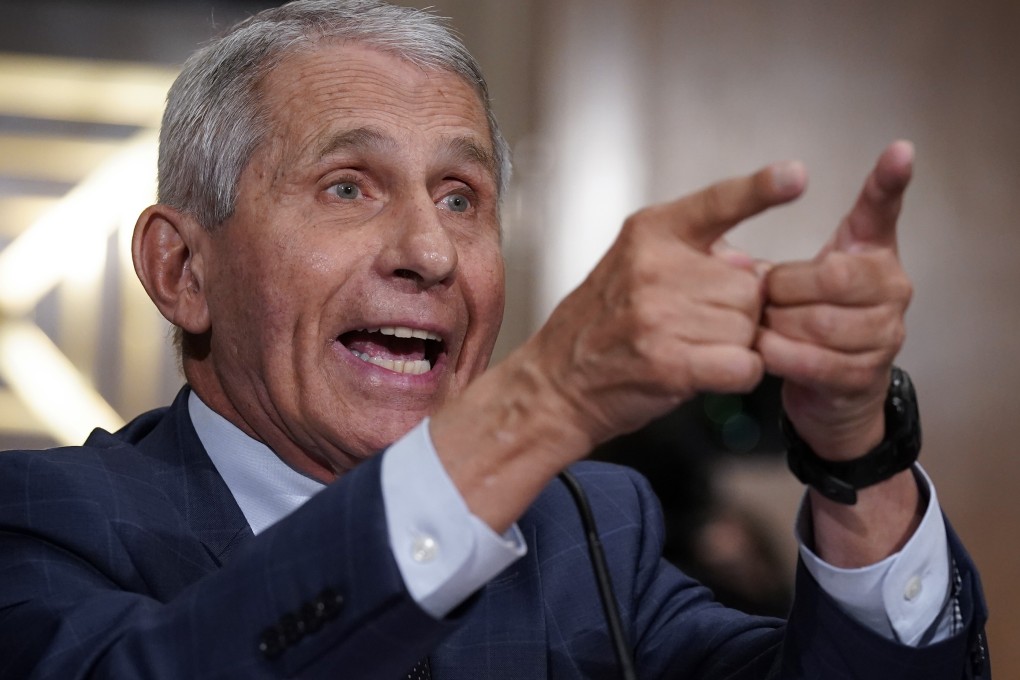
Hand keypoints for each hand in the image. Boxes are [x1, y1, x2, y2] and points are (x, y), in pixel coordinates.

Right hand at [531, 161, 805, 449]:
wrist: (557, 382)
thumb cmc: (603, 325)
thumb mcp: (636, 264)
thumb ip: (696, 255)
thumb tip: (753, 269)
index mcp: (651, 233)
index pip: (717, 202)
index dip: (760, 189)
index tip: (795, 175)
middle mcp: (655, 267)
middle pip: (749, 286)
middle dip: (737, 310)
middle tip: (695, 324)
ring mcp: (659, 315)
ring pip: (748, 327)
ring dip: (733, 345)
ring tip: (690, 348)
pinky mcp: (669, 362)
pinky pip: (744, 365)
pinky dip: (737, 374)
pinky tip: (706, 372)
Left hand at [757, 141, 914, 459]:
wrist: (826, 391)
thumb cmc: (804, 321)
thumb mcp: (794, 281)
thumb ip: (776, 259)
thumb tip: (730, 256)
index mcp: (871, 253)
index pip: (883, 211)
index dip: (890, 182)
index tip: (898, 150)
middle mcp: (890, 288)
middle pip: (834, 276)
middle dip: (784, 288)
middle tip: (763, 297)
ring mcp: (885, 333)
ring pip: (821, 322)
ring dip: (777, 325)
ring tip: (761, 326)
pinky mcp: (864, 374)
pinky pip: (816, 361)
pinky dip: (781, 355)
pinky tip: (762, 351)